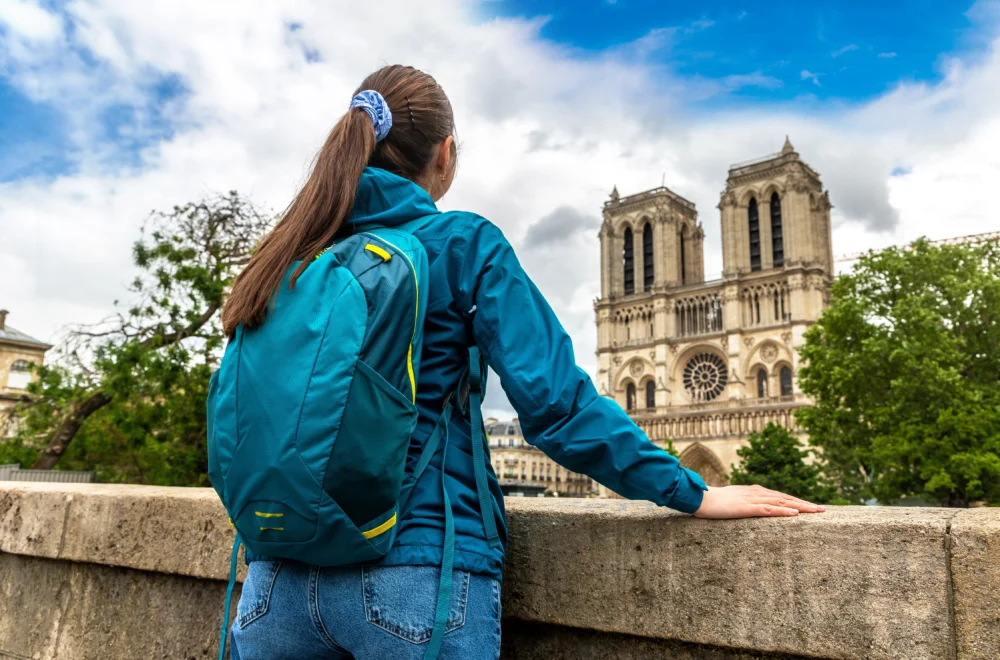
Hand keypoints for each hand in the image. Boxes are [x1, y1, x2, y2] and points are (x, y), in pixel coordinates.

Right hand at [693, 484, 825, 518]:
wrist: (699, 498)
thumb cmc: (712, 502)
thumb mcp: (731, 502)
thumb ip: (742, 504)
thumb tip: (749, 509)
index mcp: (753, 492)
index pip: (780, 496)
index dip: (796, 501)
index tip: (809, 506)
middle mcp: (756, 493)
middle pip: (786, 497)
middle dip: (805, 504)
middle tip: (822, 509)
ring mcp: (752, 499)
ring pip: (782, 502)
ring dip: (801, 506)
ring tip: (817, 511)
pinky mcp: (747, 507)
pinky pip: (769, 509)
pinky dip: (784, 510)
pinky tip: (795, 513)